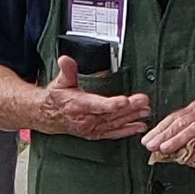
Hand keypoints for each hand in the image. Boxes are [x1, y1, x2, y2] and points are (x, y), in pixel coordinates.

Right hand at [35, 52, 151, 139]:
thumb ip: (67, 70)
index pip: (97, 105)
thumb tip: (65, 60)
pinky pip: (113, 133)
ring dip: (132, 118)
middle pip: (111, 114)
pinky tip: (139, 127)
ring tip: (146, 112)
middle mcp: (86, 120)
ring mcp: (92, 128)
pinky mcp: (95, 133)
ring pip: (115, 124)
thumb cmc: (57, 98)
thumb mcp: (60, 82)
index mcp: (78, 105)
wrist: (49, 117)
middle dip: (130, 108)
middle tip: (144, 102)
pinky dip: (127, 131)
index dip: (112, 104)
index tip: (125, 100)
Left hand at [143, 98, 194, 169]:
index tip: (147, 140)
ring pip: (194, 129)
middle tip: (151, 145)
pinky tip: (189, 157)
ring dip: (177, 140)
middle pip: (182, 121)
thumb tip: (163, 151)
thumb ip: (185, 141)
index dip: (159, 129)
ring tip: (165, 149)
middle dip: (164, 134)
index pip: (175, 117)